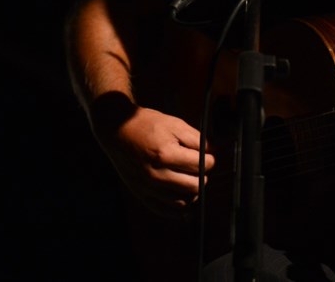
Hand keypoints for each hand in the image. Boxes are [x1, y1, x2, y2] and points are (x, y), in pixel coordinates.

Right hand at [97, 104, 212, 218]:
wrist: (118, 130)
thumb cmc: (148, 124)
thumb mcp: (175, 125)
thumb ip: (198, 140)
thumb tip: (216, 151)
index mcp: (166, 154)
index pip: (202, 165)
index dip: (211, 158)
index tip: (208, 154)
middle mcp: (156, 174)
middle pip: (195, 185)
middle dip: (202, 174)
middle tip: (198, 165)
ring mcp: (148, 187)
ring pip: (184, 201)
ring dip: (192, 190)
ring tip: (189, 176)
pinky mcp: (141, 194)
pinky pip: (166, 210)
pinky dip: (178, 206)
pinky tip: (182, 195)